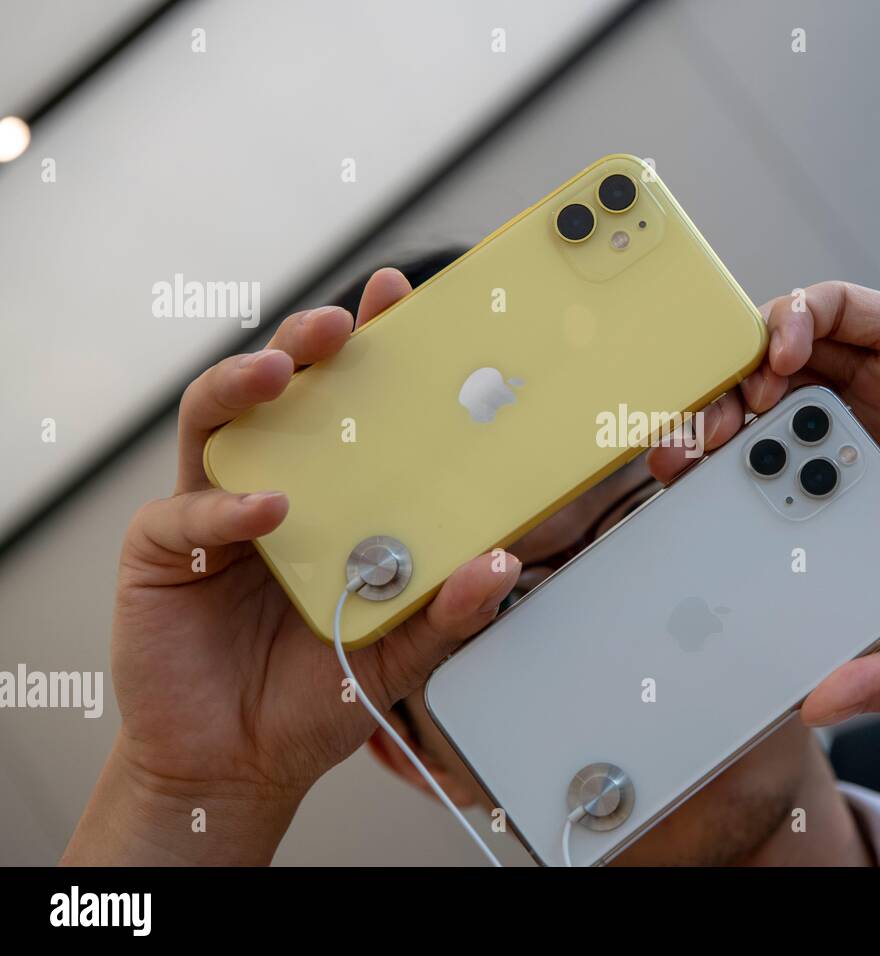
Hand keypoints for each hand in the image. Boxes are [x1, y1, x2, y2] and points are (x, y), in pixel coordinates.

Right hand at [65, 269, 519, 863]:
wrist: (240, 762)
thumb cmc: (318, 695)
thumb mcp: (400, 652)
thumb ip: (451, 611)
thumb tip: (503, 562)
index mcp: (334, 495)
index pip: (351, 406)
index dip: (371, 347)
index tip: (401, 297)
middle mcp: (274, 485)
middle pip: (280, 390)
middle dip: (307, 342)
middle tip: (343, 324)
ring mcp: (213, 510)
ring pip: (217, 421)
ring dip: (247, 385)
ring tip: (286, 370)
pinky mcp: (163, 551)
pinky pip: (188, 512)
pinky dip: (226, 505)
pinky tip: (268, 509)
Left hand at [650, 281, 879, 724]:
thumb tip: (821, 708)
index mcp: (842, 492)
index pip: (748, 475)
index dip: (702, 480)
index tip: (672, 500)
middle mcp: (848, 429)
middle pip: (746, 407)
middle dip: (703, 422)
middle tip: (682, 451)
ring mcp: (875, 377)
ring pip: (775, 350)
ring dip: (738, 369)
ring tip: (734, 405)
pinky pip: (834, 307)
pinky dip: (796, 318)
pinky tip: (786, 353)